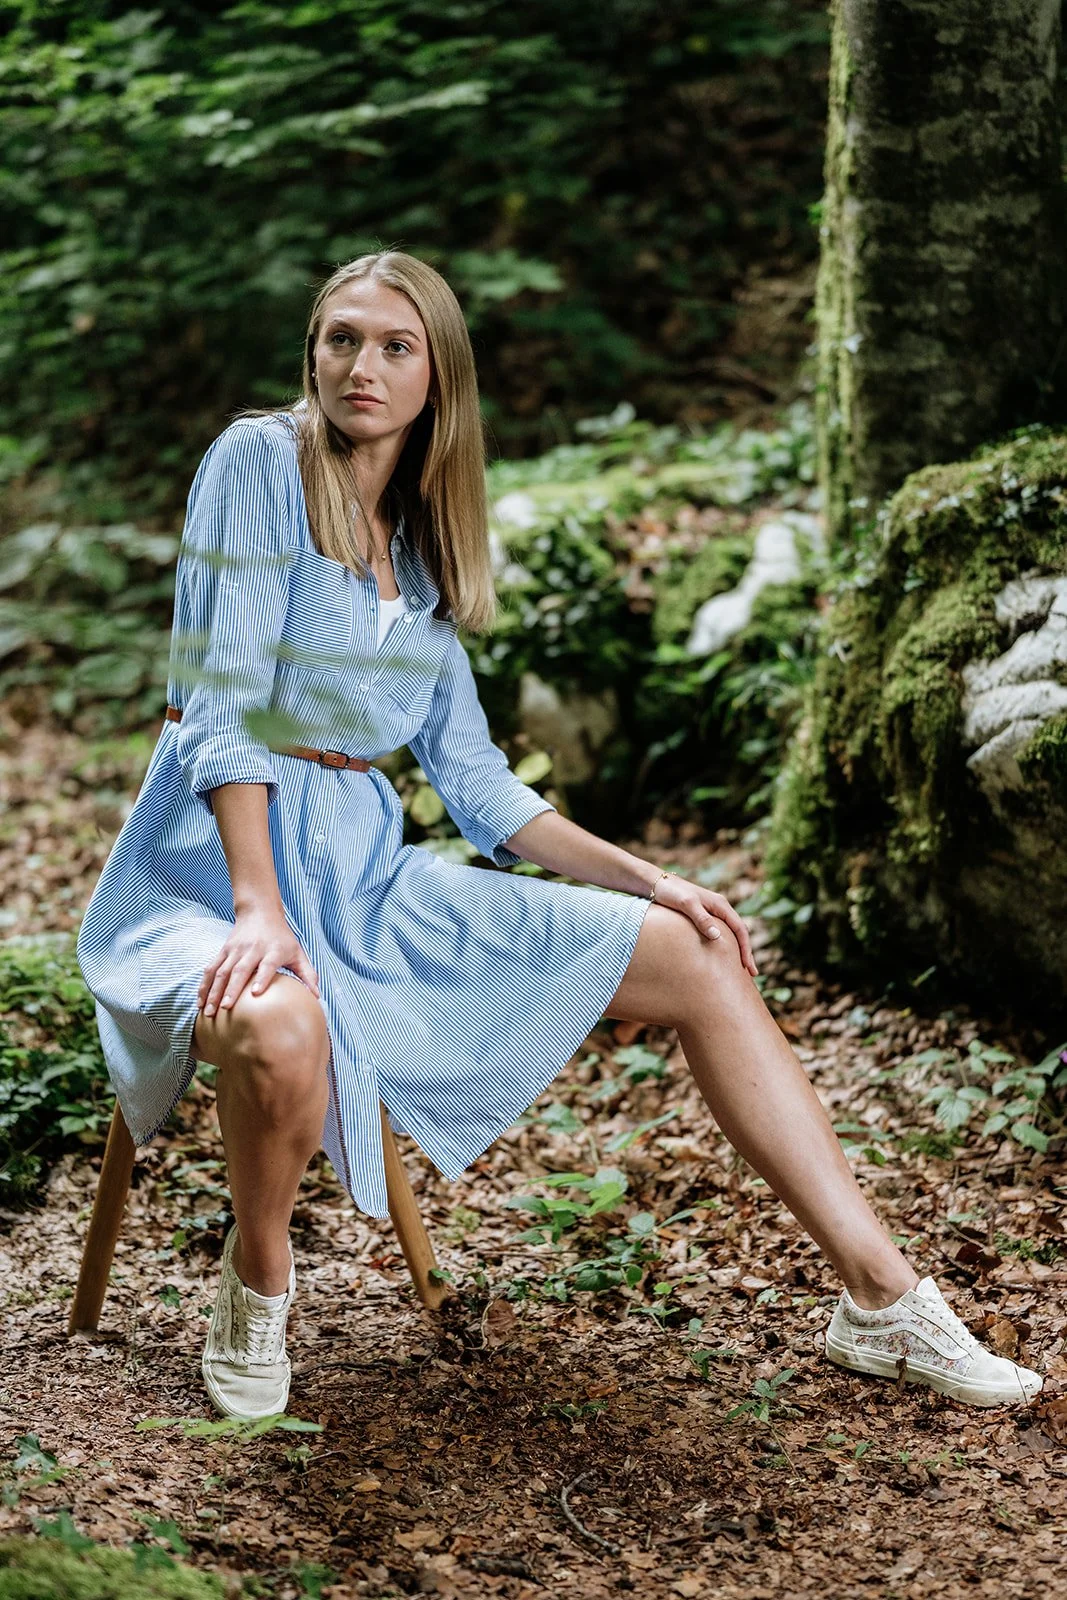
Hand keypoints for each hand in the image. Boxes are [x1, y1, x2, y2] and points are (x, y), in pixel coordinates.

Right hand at [198, 909, 319, 1016]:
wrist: (260, 911)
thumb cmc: (282, 937)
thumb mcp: (298, 952)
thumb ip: (308, 974)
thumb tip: (317, 996)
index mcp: (273, 950)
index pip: (267, 964)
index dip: (261, 977)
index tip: (256, 993)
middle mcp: (253, 949)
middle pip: (240, 970)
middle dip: (232, 989)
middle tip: (226, 1008)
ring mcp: (236, 950)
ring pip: (222, 971)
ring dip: (214, 991)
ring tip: (209, 1011)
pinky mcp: (224, 950)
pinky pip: (212, 968)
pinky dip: (205, 984)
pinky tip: (200, 1000)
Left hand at [649, 873, 758, 976]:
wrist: (654, 883)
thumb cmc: (670, 892)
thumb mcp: (686, 904)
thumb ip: (701, 919)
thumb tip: (717, 936)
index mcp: (720, 905)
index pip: (740, 929)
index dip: (746, 948)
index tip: (747, 966)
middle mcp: (719, 908)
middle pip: (739, 933)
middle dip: (747, 952)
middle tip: (752, 974)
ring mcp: (710, 913)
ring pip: (730, 934)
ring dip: (737, 951)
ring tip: (740, 970)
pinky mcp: (701, 918)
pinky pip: (719, 934)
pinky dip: (725, 947)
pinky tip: (721, 957)